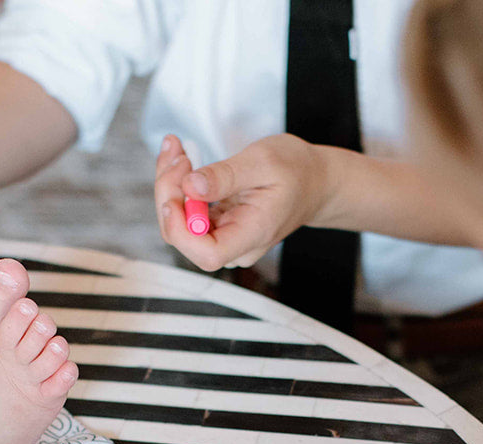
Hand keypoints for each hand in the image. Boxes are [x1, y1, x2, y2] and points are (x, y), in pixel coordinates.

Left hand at [154, 133, 329, 272]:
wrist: (313, 181)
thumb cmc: (297, 171)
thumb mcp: (263, 162)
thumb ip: (226, 176)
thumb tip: (191, 186)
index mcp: (252, 234)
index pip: (208, 254)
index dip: (182, 230)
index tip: (177, 195)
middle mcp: (235, 244)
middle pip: (183, 236)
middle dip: (169, 192)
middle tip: (177, 153)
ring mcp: (223, 236)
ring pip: (178, 222)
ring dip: (169, 184)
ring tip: (177, 150)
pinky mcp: (215, 225)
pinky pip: (186, 211)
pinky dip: (176, 183)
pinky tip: (181, 158)